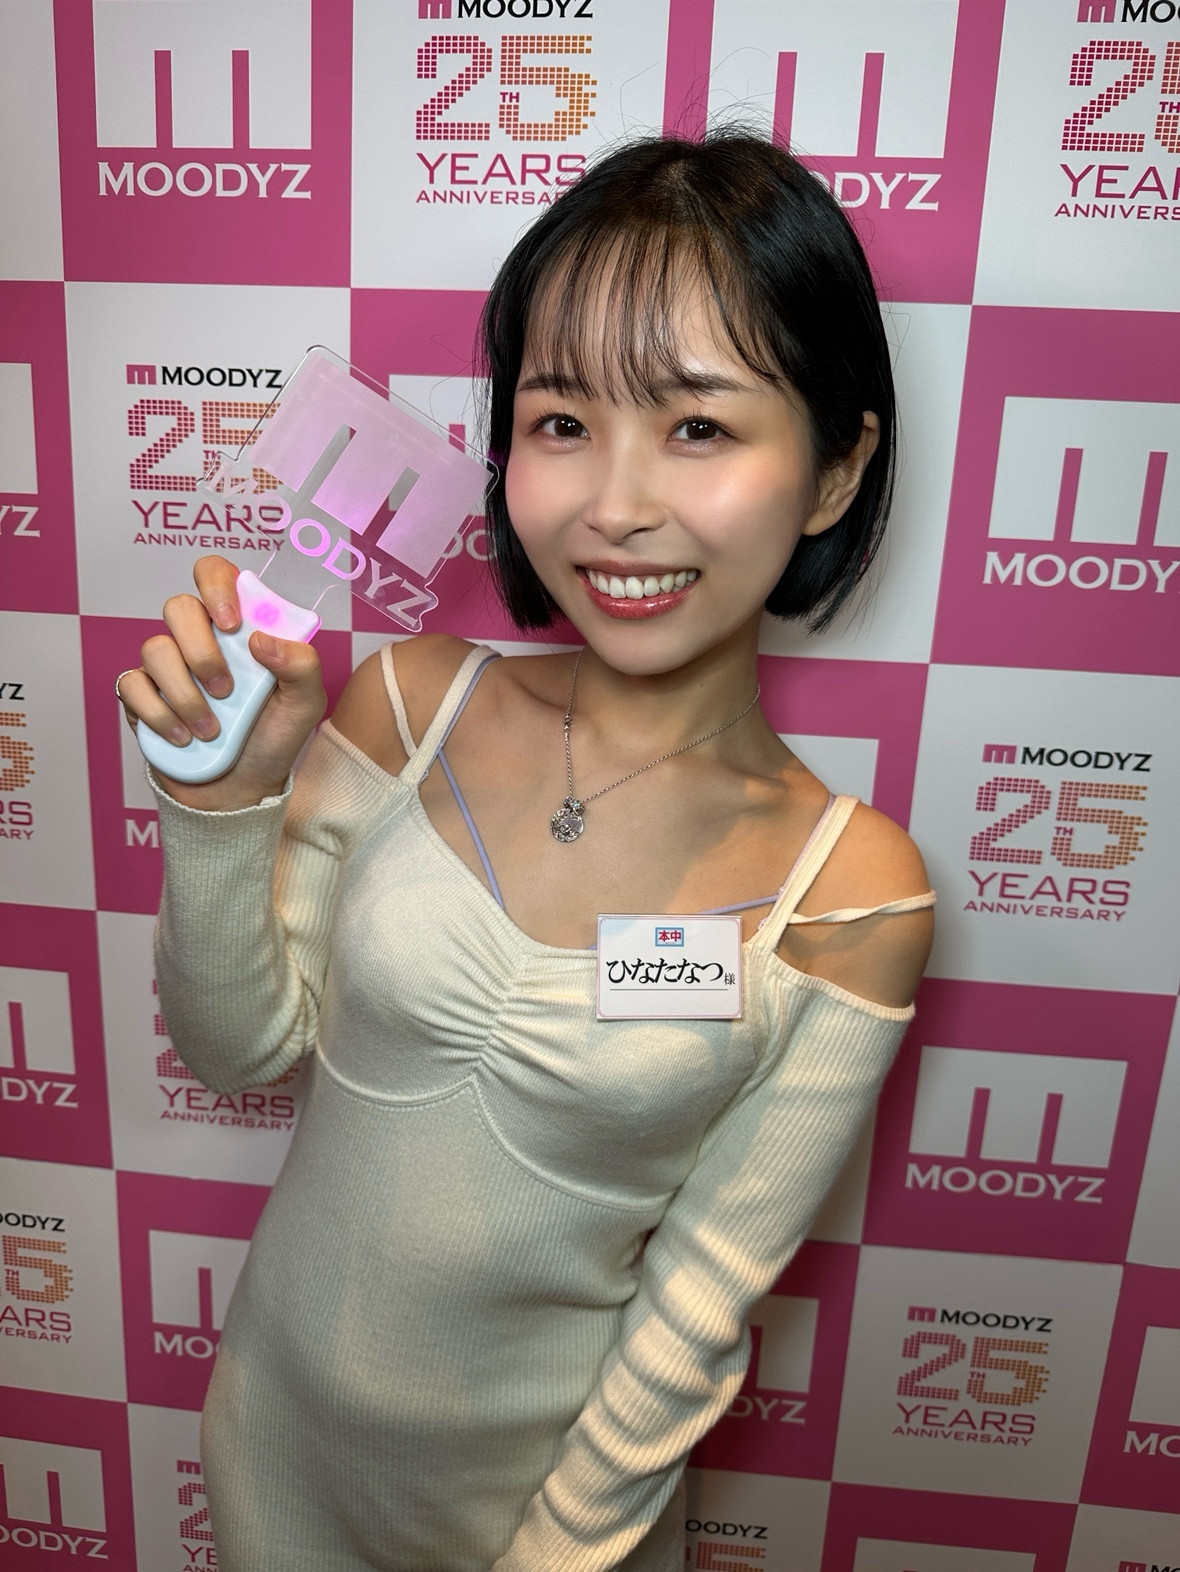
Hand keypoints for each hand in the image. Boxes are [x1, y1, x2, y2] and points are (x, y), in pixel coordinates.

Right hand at [117, 555, 326, 809]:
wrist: (241, 787)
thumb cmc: (273, 736)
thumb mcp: (305, 703)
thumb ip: (301, 665)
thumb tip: (262, 639)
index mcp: (237, 627)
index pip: (215, 574)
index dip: (217, 586)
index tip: (231, 623)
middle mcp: (197, 637)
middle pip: (178, 607)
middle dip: (202, 651)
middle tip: (225, 689)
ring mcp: (165, 665)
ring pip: (154, 649)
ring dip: (186, 694)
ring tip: (211, 729)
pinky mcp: (139, 694)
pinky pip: (132, 685)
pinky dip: (160, 715)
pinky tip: (184, 737)